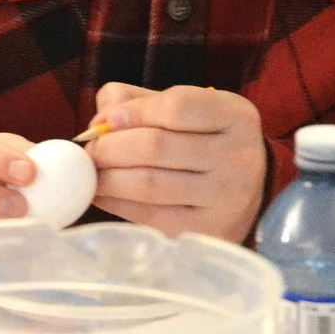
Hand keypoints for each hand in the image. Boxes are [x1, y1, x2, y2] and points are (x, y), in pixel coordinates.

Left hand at [87, 82, 269, 241]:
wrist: (244, 190)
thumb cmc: (202, 140)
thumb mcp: (183, 108)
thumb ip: (137, 101)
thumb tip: (100, 122)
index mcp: (235, 117)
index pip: (176, 107)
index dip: (132, 113)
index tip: (105, 120)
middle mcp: (239, 157)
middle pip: (156, 146)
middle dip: (110, 148)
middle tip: (89, 150)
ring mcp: (228, 199)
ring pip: (149, 184)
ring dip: (107, 177)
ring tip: (92, 171)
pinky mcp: (209, 232)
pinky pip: (150, 216)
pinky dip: (116, 203)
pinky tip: (103, 194)